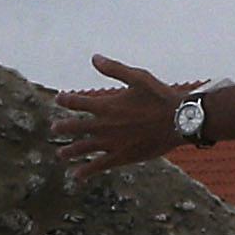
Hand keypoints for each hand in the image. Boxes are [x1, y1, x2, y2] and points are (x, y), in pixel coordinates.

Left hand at [50, 54, 198, 173]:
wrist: (180, 121)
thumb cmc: (161, 97)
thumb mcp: (138, 77)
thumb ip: (114, 69)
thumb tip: (94, 58)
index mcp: (105, 105)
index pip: (75, 102)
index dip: (65, 100)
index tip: (60, 99)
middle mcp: (103, 125)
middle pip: (74, 127)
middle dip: (62, 128)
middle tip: (54, 129)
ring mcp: (111, 142)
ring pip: (82, 148)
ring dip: (69, 151)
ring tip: (61, 154)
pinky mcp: (122, 157)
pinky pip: (99, 166)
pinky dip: (86, 171)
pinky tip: (76, 176)